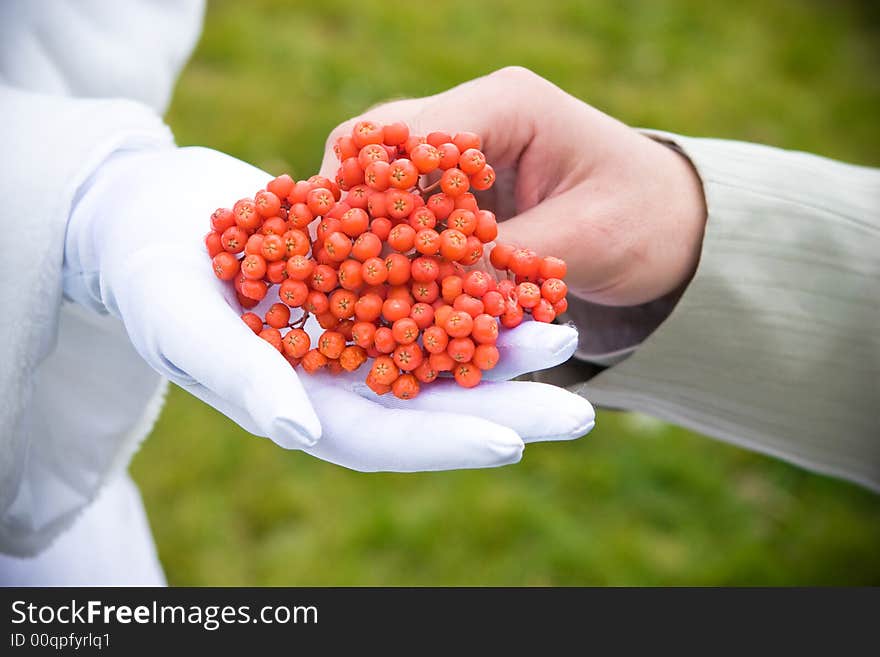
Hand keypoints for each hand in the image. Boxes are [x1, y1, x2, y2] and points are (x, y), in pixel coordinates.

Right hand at [65, 146, 593, 470]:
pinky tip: (523, 283)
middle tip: (577, 415)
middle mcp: (339, 381)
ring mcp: (357, 336)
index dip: (441, 442)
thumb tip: (298, 432)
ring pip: (440, 351)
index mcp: (299, 406)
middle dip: (502, 410)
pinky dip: (473, 292)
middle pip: (429, 406)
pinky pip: (430, 295)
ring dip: (503, 350)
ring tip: (567, 336)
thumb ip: (237, 375)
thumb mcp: (179, 317)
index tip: (509, 440)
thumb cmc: (148, 271)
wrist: (150, 214)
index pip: (380, 438)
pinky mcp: (367, 286)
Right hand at [320, 66, 706, 307]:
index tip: (339, 241)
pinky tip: (370, 282)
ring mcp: (463, 152)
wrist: (671, 225)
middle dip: (345, 205)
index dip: (368, 187)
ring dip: (358, 227)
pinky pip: (403, 209)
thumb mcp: (584, 241)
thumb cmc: (643, 221)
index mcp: (509, 104)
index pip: (414, 133)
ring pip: (380, 179)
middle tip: (318, 262)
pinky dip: (384, 243)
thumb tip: (427, 294)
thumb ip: (505, 261)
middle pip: (378, 146)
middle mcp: (475, 116)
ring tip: (334, 278)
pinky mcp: (458, 190)